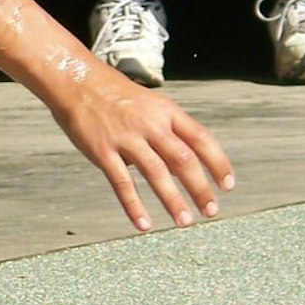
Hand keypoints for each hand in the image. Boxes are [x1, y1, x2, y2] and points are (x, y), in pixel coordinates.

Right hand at [49, 69, 235, 230]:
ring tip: (184, 221)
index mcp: (166, 112)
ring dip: (173, 200)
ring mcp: (126, 138)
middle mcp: (150, 124)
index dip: (218, 163)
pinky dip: (134, 205)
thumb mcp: (150, 105)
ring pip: (157, 173)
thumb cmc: (114, 94)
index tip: (227, 185)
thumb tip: (182, 166)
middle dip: (201, 188)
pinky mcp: (103, 151)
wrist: (77, 80)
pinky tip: (143, 224)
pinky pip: (122, 183)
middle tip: (211, 210)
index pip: (201, 138)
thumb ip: (167, 132)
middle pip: (184, 159)